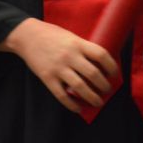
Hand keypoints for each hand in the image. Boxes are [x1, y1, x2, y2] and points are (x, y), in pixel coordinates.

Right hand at [0, 18, 117, 112]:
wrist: (27, 36)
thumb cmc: (52, 35)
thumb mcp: (71, 37)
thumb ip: (83, 49)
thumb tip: (100, 65)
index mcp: (78, 43)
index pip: (101, 55)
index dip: (112, 66)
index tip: (115, 74)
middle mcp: (70, 56)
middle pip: (93, 74)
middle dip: (104, 85)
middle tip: (107, 90)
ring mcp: (58, 68)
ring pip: (80, 87)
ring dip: (92, 97)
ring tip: (98, 102)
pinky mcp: (47, 78)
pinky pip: (62, 95)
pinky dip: (72, 105)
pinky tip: (79, 108)